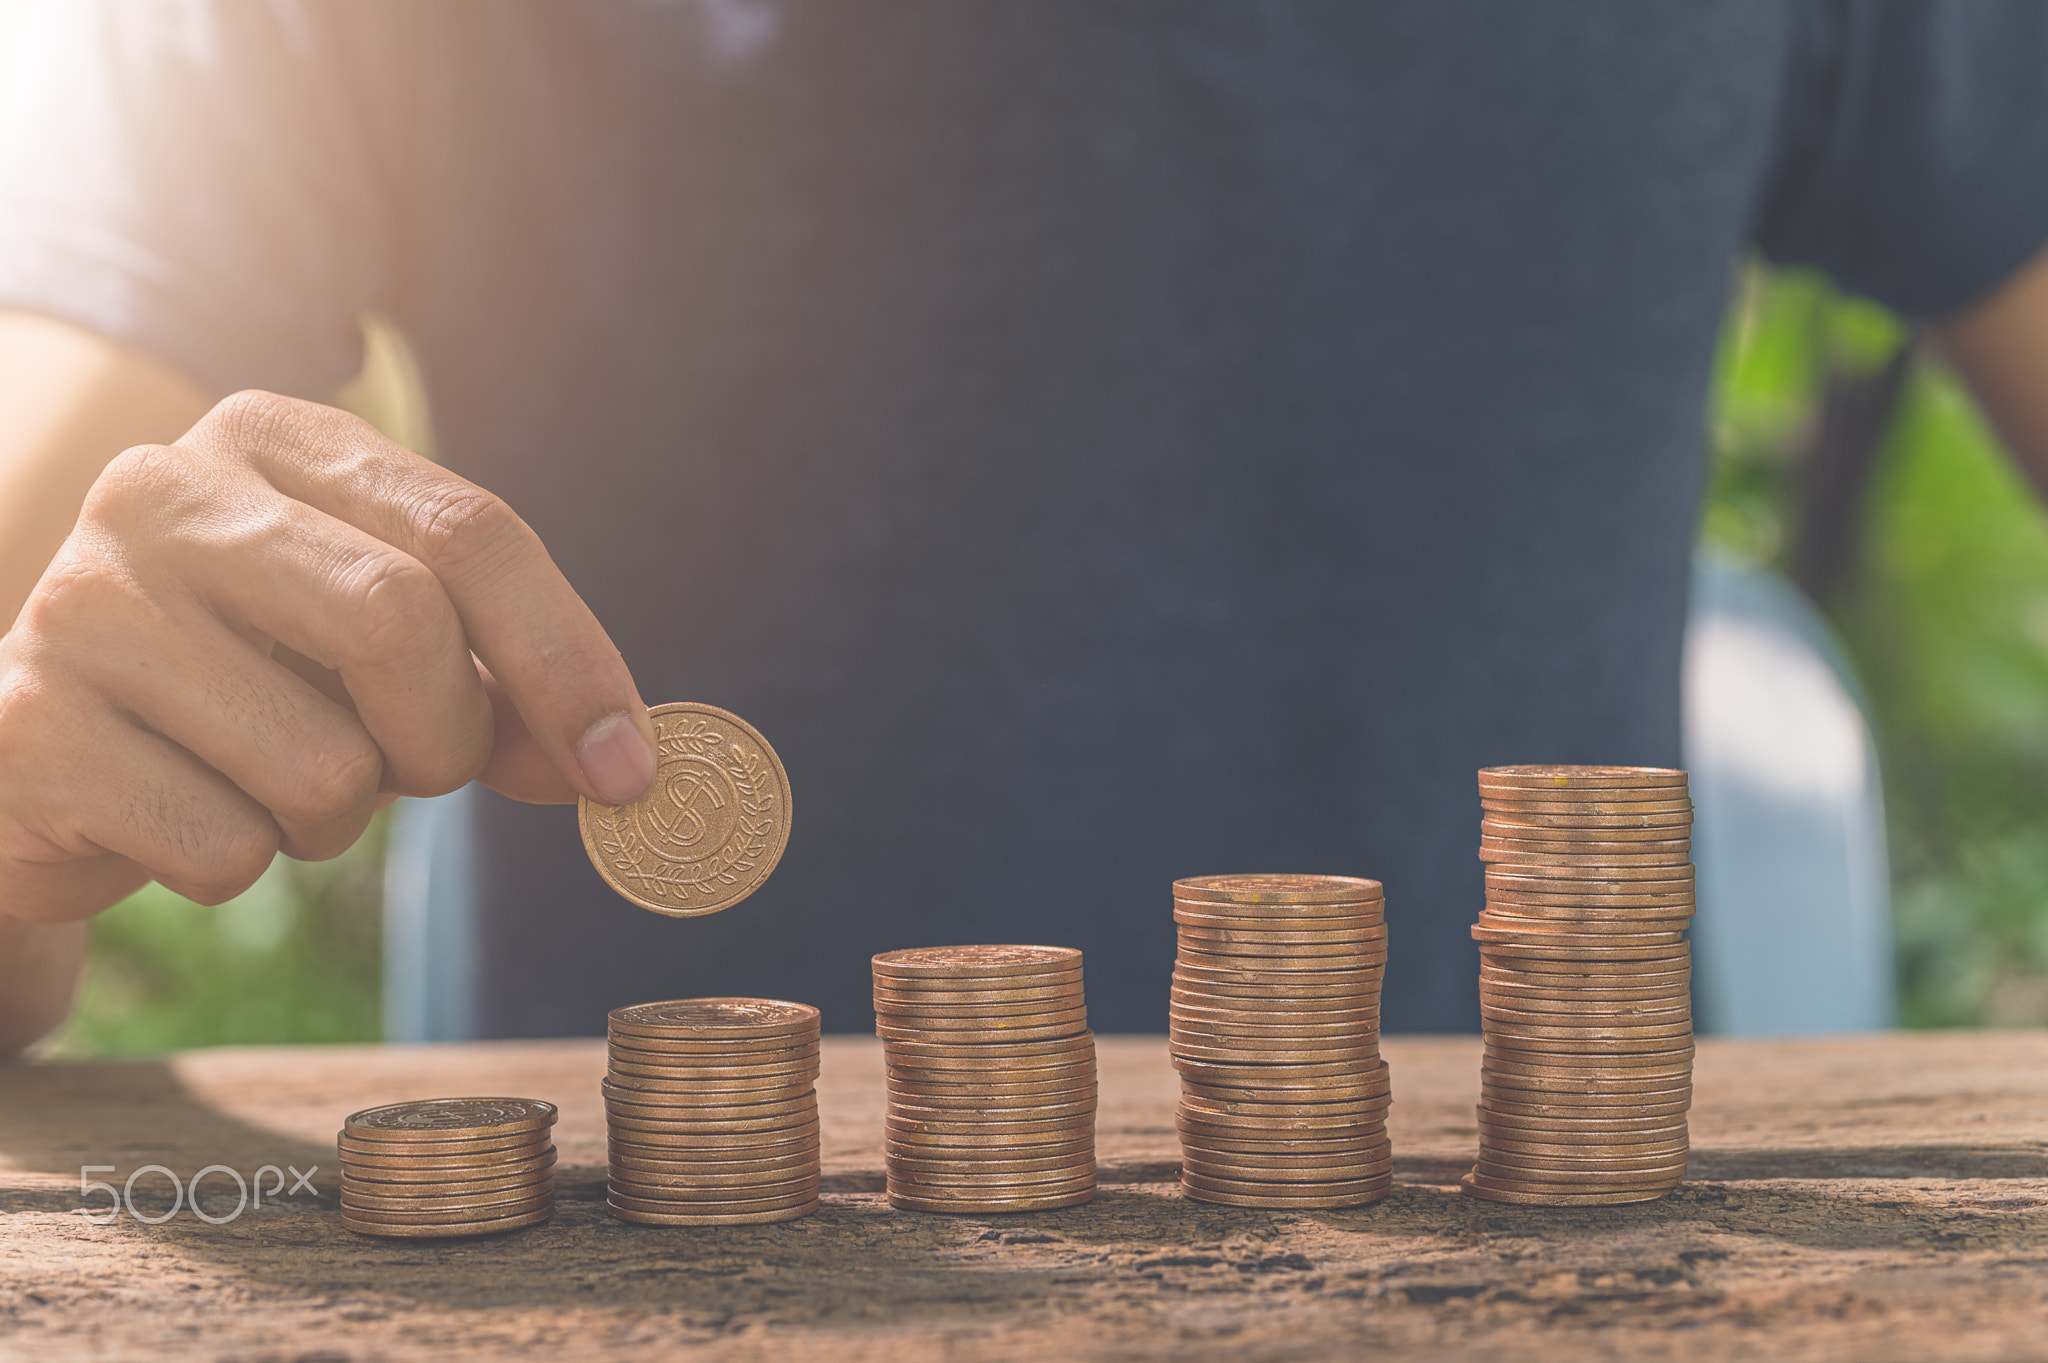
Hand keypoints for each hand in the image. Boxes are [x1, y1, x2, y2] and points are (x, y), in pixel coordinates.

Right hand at [0, 390, 656, 922]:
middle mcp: (164, 489)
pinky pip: (224, 847)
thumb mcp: (386, 663)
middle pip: (400, 621)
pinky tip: (180, 811)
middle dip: (446, 739)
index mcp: (275, 438)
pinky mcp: (27, 727)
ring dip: (333, 819)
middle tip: (416, 771)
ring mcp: (80, 600)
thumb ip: (505, 693)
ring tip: (264, 779)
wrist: (43, 757)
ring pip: (321, 766)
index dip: (568, 657)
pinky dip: (239, 863)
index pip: (470, 530)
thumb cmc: (248, 691)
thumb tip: (619, 766)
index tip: (627, 768)